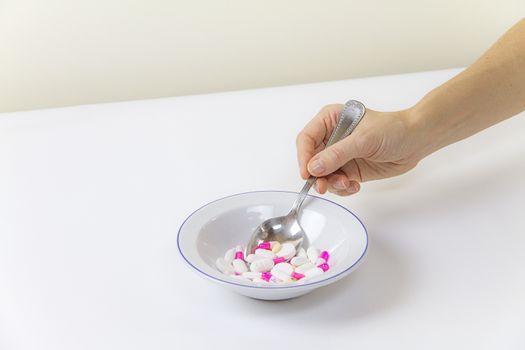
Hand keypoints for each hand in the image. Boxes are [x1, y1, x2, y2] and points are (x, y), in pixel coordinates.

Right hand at [296, 104, 423, 195]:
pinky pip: (336, 183)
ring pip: (322, 175)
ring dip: (331, 184)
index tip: (307, 173)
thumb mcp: (363, 140)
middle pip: (311, 160)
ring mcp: (340, 155)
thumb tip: (314, 168)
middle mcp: (331, 137)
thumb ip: (337, 154)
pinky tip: (354, 186)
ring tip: (347, 185)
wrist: (416, 141)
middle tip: (323, 187)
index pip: (306, 139)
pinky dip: (342, 189)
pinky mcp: (349, 169)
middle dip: (317, 175)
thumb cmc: (393, 129)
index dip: (304, 157)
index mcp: (330, 120)